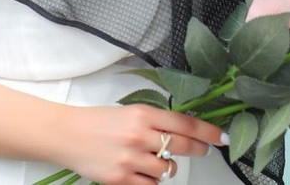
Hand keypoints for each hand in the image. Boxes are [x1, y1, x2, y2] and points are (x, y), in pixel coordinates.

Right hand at [51, 103, 226, 184]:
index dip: (207, 131)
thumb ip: (153, 121)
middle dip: (198, 149)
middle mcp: (139, 135)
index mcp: (142, 114)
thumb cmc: (99, 121)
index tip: (221, 137)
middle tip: (205, 150)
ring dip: (167, 168)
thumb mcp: (129, 112)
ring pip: (167, 170)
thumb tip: (181, 131)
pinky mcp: (121, 179)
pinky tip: (143, 173)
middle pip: (181, 146)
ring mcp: (131, 159)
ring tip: (155, 160)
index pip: (184, 123)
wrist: (68, 134)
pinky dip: (152, 182)